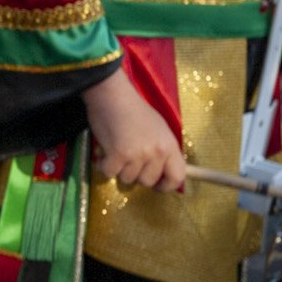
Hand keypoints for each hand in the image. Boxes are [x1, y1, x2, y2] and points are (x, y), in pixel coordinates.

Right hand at [81, 72, 183, 192]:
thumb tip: (160, 172)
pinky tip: (104, 153)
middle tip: (127, 162)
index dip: (166, 186)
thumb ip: (162, 150)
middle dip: (136, 175)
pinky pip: (109, 173)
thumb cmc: (134, 110)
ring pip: (127, 179)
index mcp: (169, 145)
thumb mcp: (158, 129)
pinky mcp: (117, 155)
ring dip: (119, 169)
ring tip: (115, 152)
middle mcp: (156, 153)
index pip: (177, 177)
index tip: (155, 186)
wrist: (112, 95)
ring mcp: (137, 155)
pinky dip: (104, 166)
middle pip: (147, 181)